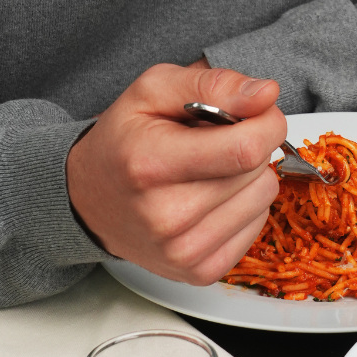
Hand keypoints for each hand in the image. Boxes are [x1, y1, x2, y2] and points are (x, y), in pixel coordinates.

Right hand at [66, 63, 283, 283]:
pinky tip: (212, 196)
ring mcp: (182, 251)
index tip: (255, 112)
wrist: (89, 199)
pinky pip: (256, 227)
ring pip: (263, 199)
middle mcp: (166, 216)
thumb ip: (213, 84)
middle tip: (217, 140)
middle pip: (258, 173)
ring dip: (248, 176)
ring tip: (210, 168)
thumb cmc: (123, 139)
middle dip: (252, 145)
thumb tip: (266, 94)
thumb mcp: (153, 89)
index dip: (265, 123)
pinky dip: (243, 206)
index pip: (246, 149)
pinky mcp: (198, 272)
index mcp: (151, 164)